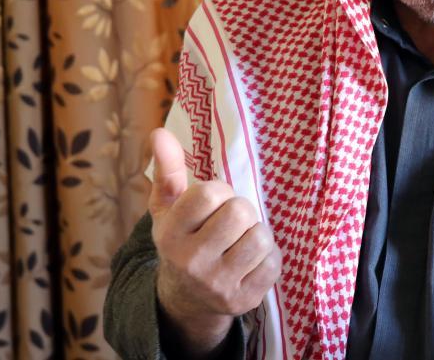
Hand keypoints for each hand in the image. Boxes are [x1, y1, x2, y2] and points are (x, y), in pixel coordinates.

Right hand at [149, 128, 281, 353]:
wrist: (186, 298)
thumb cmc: (183, 238)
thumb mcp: (168, 206)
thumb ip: (167, 169)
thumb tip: (159, 133)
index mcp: (170, 235)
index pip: (210, 193)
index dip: (219, 191)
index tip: (213, 203)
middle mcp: (191, 263)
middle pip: (240, 212)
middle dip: (241, 210)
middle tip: (231, 222)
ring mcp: (218, 285)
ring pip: (261, 237)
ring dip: (257, 232)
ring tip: (241, 239)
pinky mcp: (244, 300)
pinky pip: (274, 262)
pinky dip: (268, 257)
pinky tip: (250, 261)